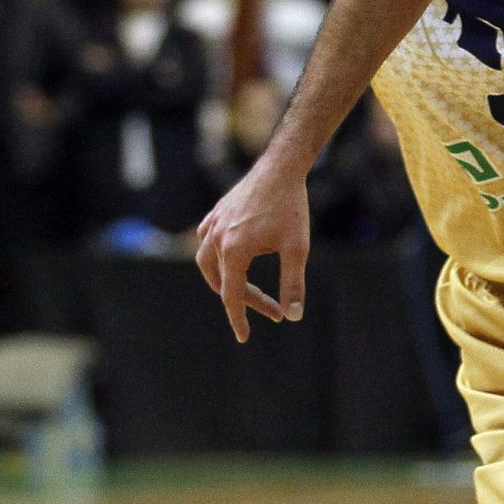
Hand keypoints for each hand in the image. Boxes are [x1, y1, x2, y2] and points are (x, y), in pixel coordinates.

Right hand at [195, 156, 309, 342]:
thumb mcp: (297, 249)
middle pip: (220, 282)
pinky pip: (207, 240)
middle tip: (269, 308)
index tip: (244, 337)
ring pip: (206, 262)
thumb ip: (293, 284)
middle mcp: (217, 238)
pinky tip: (228, 257)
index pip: (232, 296)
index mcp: (234, 251)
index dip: (239, 319)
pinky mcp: (217, 212)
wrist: (282, 166)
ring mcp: (214, 223)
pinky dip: (214, 256)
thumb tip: (293, 316)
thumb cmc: (291, 206)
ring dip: (223, 280)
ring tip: (242, 292)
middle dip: (242, 299)